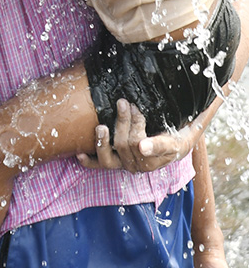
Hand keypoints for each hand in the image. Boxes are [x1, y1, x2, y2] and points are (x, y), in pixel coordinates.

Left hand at [76, 99, 199, 172]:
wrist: (170, 138)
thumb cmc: (178, 126)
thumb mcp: (187, 125)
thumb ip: (185, 123)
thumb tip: (182, 117)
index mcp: (168, 151)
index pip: (160, 147)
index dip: (152, 147)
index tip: (143, 145)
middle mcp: (146, 162)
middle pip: (132, 145)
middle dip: (128, 122)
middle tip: (127, 103)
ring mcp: (129, 164)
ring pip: (114, 158)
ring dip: (106, 141)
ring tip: (102, 126)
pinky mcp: (116, 160)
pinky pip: (101, 165)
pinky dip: (90, 160)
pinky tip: (79, 155)